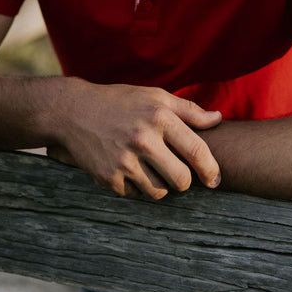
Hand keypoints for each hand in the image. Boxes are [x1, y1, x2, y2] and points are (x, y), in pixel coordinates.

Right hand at [47, 80, 221, 200]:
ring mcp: (124, 161)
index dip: (211, 170)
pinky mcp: (107, 177)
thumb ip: (188, 109)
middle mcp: (143, 140)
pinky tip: (130, 170)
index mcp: (159, 118)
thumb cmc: (121, 102)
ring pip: (159, 193)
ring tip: (152, 169)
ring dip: (161, 186)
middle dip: (184, 182)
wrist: (74, 111)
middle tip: (178, 174)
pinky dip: (137, 188)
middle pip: (181, 181)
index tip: (214, 180)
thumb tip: (217, 119)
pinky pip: (135, 195)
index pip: (197, 151)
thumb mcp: (155, 96)